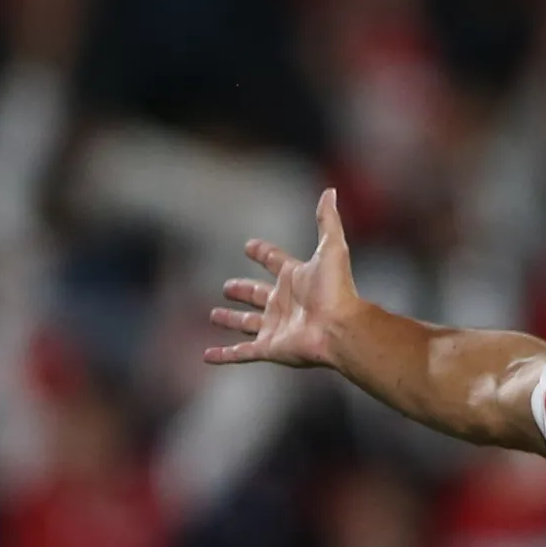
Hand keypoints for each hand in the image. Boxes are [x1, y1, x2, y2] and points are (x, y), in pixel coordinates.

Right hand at [207, 189, 360, 369]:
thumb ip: (327, 220)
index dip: (263, 253)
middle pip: (257, 295)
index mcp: (295, 279)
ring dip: (231, 320)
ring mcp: (275, 327)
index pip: (275, 262)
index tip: (249, 246)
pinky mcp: (269, 348)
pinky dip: (224, 355)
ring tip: (214, 315)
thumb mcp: (332, 248)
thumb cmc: (336, 290)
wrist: (339, 328)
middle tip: (227, 287)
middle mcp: (284, 304)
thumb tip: (330, 191)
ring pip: (247, 323)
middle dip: (242, 291)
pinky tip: (207, 355)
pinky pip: (241, 352)